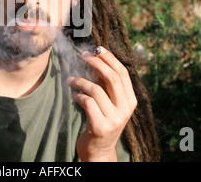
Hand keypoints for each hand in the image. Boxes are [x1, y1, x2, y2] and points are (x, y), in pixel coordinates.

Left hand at [66, 46, 136, 161]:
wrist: (99, 151)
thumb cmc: (101, 121)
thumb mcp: (107, 102)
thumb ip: (104, 84)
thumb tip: (96, 60)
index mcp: (130, 100)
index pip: (122, 73)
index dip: (110, 58)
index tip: (97, 49)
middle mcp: (125, 109)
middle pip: (112, 78)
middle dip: (96, 63)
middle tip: (83, 55)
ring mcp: (114, 118)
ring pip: (96, 89)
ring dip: (80, 81)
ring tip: (70, 80)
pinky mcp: (100, 126)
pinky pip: (87, 102)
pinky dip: (78, 95)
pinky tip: (73, 95)